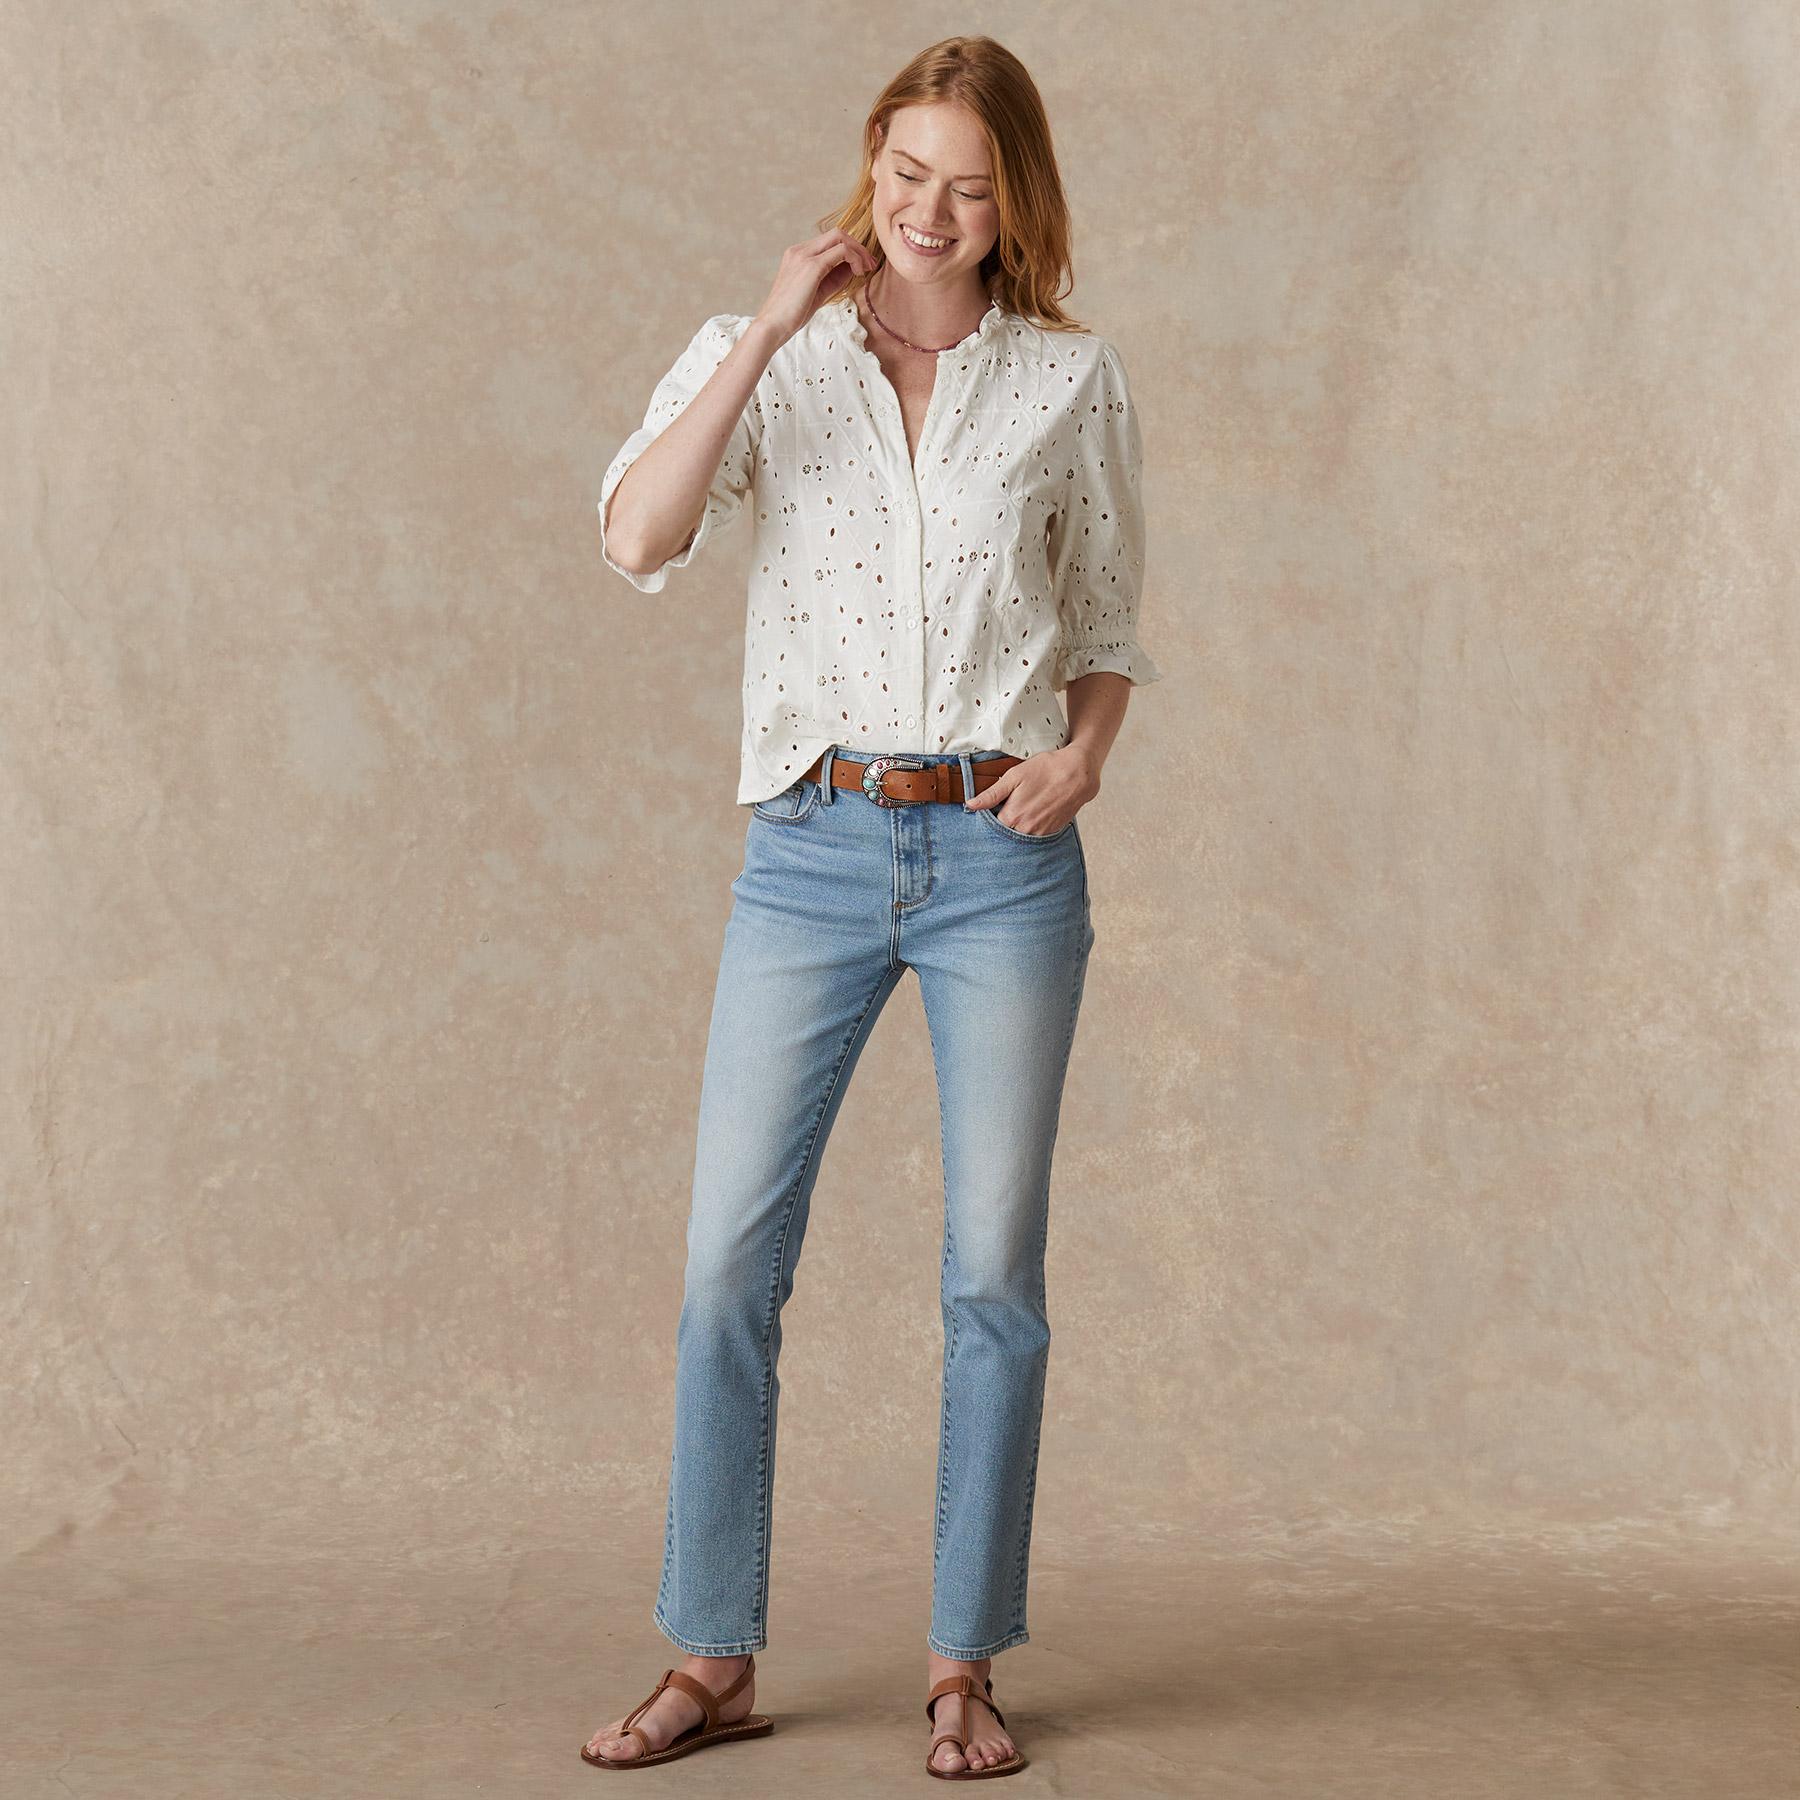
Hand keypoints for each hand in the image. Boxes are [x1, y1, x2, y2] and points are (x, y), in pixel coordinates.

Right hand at [751, 230, 879, 348]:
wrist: (772, 326)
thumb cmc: (793, 314)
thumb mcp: (818, 292)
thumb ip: (833, 277)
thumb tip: (853, 268)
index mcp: (798, 254)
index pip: (830, 241)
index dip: (851, 249)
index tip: (863, 266)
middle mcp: (800, 250)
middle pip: (837, 233)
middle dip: (858, 246)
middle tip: (870, 264)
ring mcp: (804, 255)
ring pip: (840, 237)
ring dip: (858, 251)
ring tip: (866, 269)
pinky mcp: (811, 266)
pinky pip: (841, 251)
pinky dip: (854, 259)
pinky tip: (858, 273)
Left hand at [963, 747, 1099, 835]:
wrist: (1078, 773)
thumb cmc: (1046, 770)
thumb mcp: (1013, 776)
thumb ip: (991, 794)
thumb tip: (970, 805)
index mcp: (1012, 816)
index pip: (990, 827)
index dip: (988, 819)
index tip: (990, 811)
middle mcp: (1025, 829)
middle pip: (1005, 834)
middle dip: (1002, 825)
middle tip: (1008, 808)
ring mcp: (1040, 833)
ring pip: (1020, 837)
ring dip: (1017, 827)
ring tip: (1024, 809)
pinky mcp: (1052, 832)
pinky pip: (1035, 836)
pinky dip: (1031, 828)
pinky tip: (1035, 813)